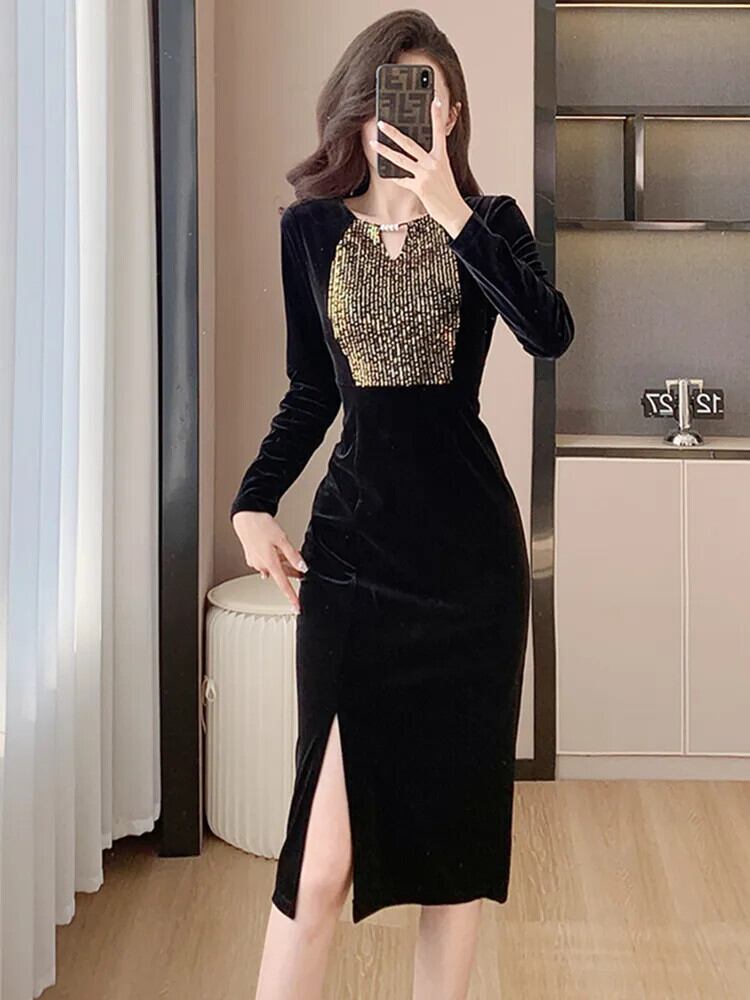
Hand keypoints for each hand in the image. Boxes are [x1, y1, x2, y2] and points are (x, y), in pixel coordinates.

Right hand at [231, 510, 305, 611]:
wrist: (245, 516)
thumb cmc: (261, 526)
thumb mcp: (282, 539)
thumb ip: (293, 555)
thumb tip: (302, 568)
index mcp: (270, 563)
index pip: (284, 585)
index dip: (292, 597)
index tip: (296, 607)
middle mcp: (261, 565)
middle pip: (281, 575)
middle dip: (291, 572)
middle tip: (301, 569)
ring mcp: (256, 561)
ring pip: (274, 567)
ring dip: (283, 564)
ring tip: (288, 553)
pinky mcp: (252, 556)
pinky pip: (266, 562)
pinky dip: (274, 558)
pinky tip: (275, 549)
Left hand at [370, 97, 472, 238]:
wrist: (453, 211)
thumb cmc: (446, 190)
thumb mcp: (444, 170)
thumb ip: (433, 158)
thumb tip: (418, 150)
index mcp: (442, 156)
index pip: (440, 132)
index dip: (437, 116)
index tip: (435, 100)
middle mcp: (434, 163)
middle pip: (410, 144)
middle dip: (394, 132)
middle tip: (381, 123)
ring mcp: (426, 175)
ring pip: (401, 160)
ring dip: (385, 151)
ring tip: (373, 143)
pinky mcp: (419, 187)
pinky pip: (402, 179)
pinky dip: (393, 176)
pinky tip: (384, 172)